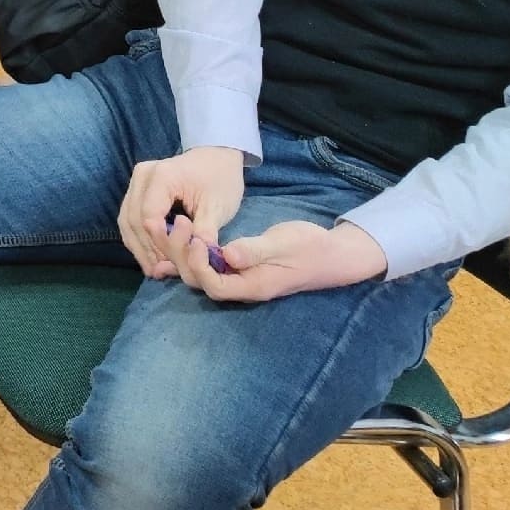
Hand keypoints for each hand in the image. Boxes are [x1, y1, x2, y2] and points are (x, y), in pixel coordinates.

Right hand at [118, 145, 245, 280]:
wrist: (217, 155)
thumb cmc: (220, 179)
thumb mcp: (218, 206)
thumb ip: (205, 232)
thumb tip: (197, 260)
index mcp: (162, 177)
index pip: (148, 216)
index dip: (158, 243)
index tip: (172, 264)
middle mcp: (142, 176)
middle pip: (132, 219)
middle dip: (145, 249)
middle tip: (161, 273)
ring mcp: (137, 181)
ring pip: (126, 220)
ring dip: (138, 247)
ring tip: (154, 270)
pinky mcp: (137, 189)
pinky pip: (130, 217)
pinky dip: (138, 238)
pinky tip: (150, 256)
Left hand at [169, 217, 387, 303]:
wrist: (330, 253)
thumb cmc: (309, 247)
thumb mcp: (283, 244)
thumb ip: (255, 250)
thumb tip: (228, 255)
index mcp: (253, 286)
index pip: (214, 286)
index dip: (198, 265)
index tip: (197, 238)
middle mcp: (242, 287)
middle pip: (200, 282)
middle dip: (183, 256)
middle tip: (179, 223)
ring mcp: (240, 278)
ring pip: (200, 274)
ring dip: (184, 252)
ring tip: (180, 222)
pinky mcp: (239, 267)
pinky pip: (209, 265)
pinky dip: (192, 251)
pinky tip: (184, 232)